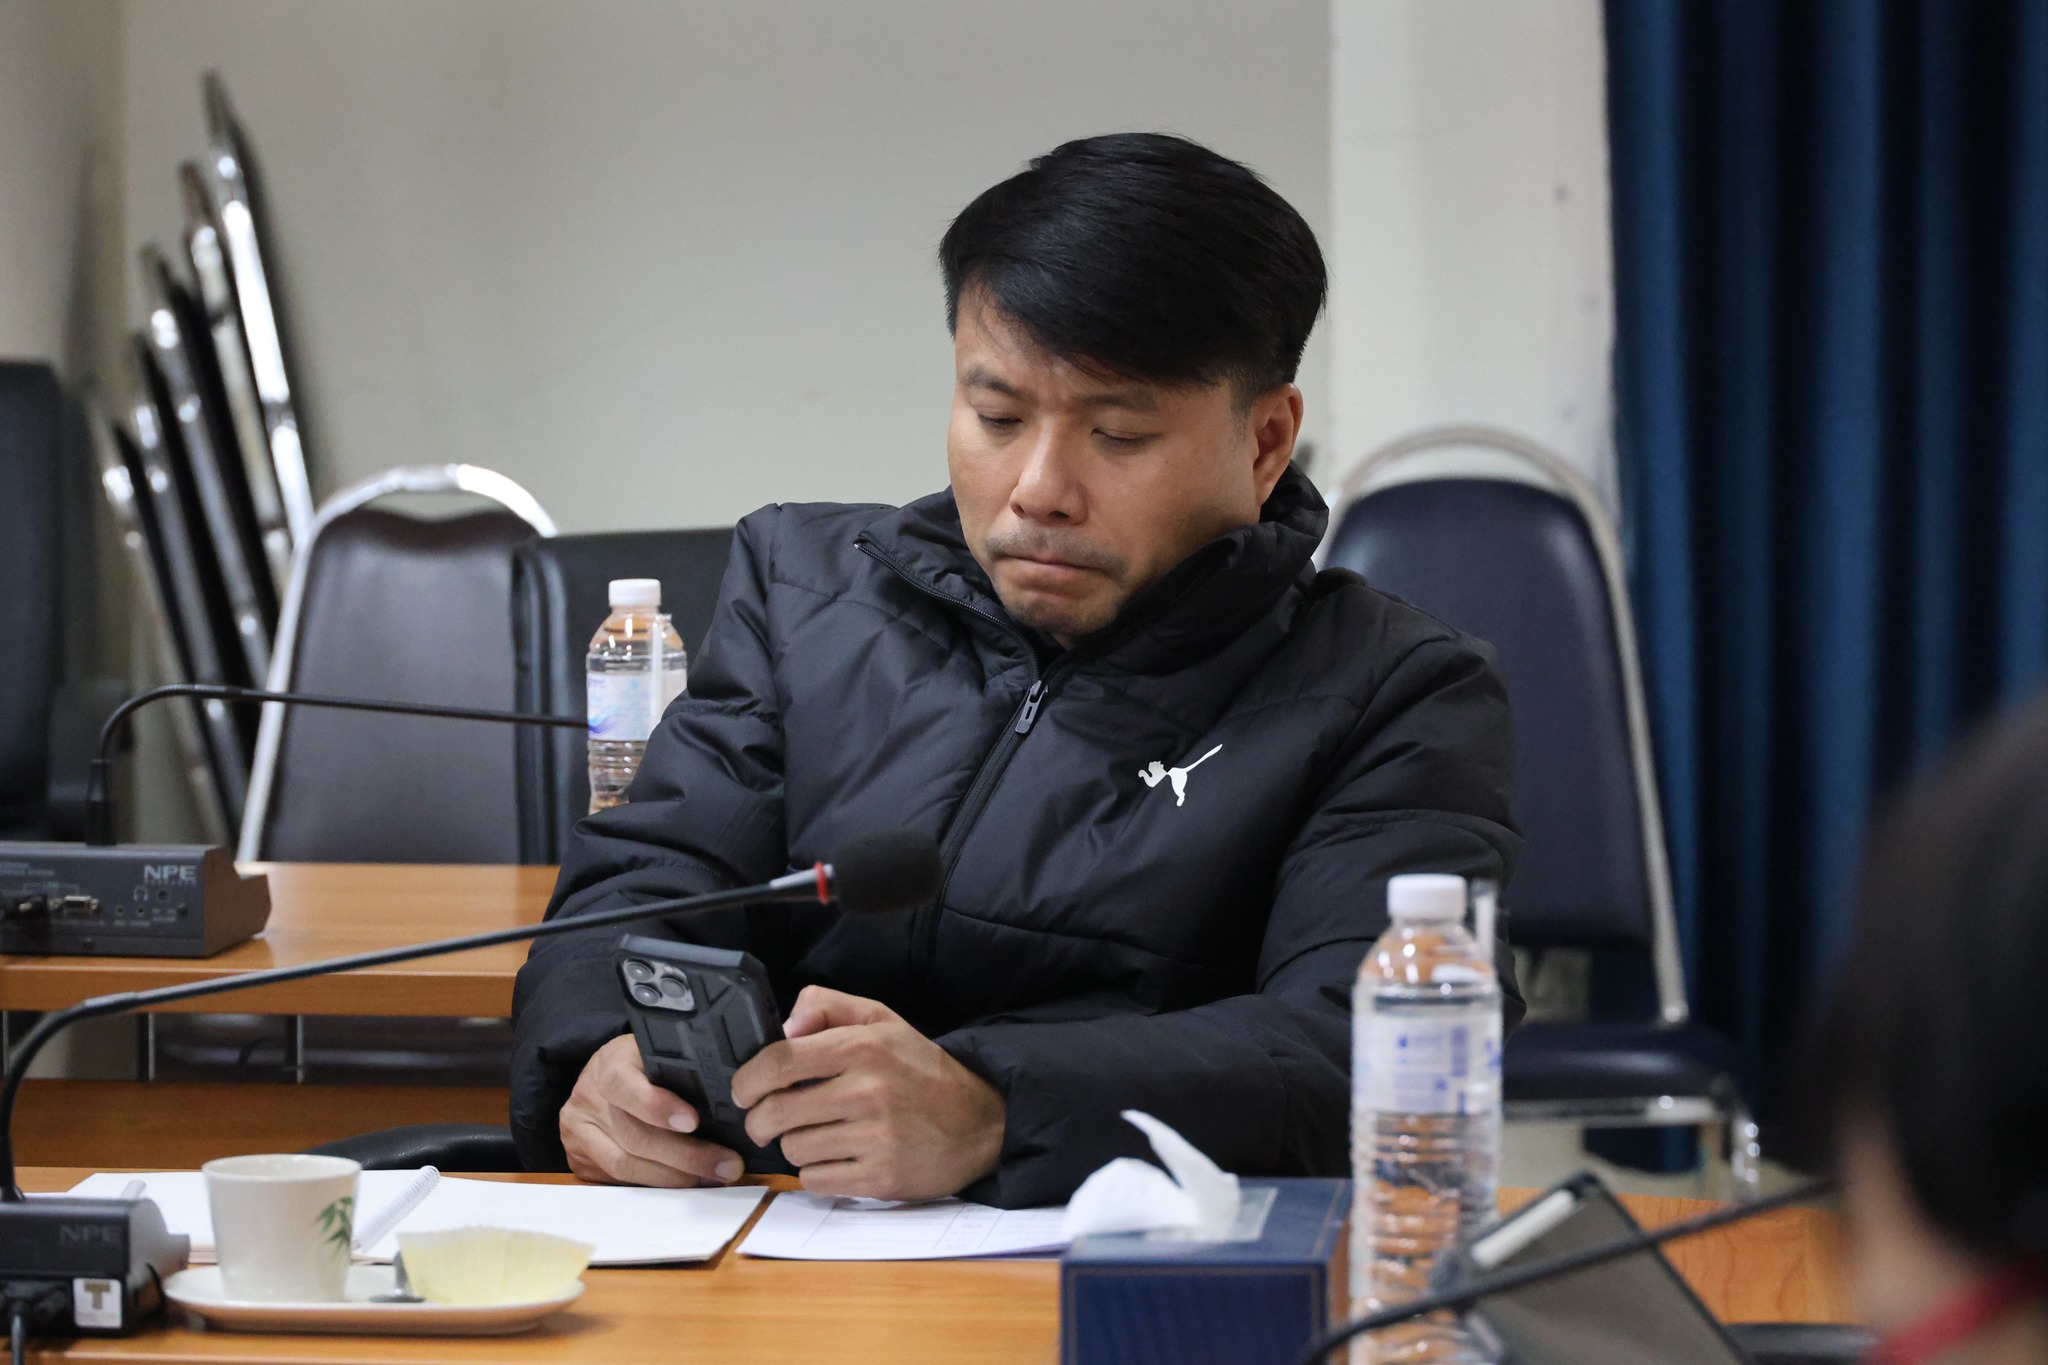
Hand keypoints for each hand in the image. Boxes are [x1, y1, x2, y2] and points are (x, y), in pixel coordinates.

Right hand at [559, 1034, 744, 1187]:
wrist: (599, 1077)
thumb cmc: (641, 1064)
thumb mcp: (654, 1054)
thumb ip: (679, 1071)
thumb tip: (728, 1106)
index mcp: (609, 1063)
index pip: (624, 1085)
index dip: (656, 1106)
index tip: (693, 1121)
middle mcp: (589, 1098)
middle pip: (635, 1135)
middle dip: (686, 1155)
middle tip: (727, 1165)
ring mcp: (580, 1131)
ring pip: (627, 1164)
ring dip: (675, 1177)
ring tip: (713, 1177)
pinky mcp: (580, 1159)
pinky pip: (620, 1180)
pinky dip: (656, 1185)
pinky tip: (686, 1183)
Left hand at [732, 986, 1004, 1199]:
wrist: (980, 1121)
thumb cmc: (921, 1070)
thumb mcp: (882, 1019)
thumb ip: (827, 1006)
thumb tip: (784, 1028)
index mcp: (863, 1046)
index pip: (779, 1061)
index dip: (748, 1079)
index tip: (744, 1090)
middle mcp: (868, 1090)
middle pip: (776, 1112)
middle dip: (759, 1120)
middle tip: (766, 1120)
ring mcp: (875, 1137)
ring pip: (793, 1149)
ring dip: (794, 1145)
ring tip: (817, 1134)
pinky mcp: (881, 1177)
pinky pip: (816, 1180)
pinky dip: (817, 1172)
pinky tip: (838, 1157)